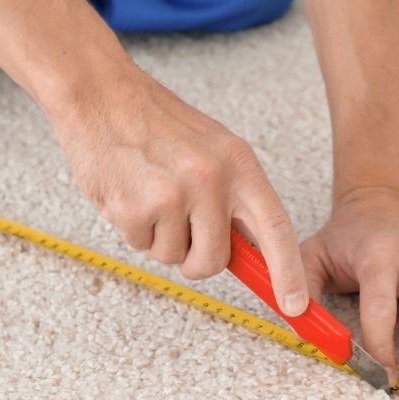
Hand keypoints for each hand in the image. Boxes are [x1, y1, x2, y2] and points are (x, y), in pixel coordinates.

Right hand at [47, 60, 310, 316]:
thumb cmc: (156, 124)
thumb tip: (255, 252)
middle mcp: (211, 179)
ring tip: (150, 193)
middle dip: (197, 259)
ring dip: (160, 238)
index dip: (289, 271)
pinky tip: (129, 192)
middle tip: (181, 228)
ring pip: (174, 257)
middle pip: (215, 260)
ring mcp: (173, 194)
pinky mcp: (135, 208)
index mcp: (239, 163)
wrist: (101, 94)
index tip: (297, 305)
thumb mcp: (213, 150)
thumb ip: (234, 199)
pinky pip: (141, 246)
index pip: (275, 226)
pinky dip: (134, 229)